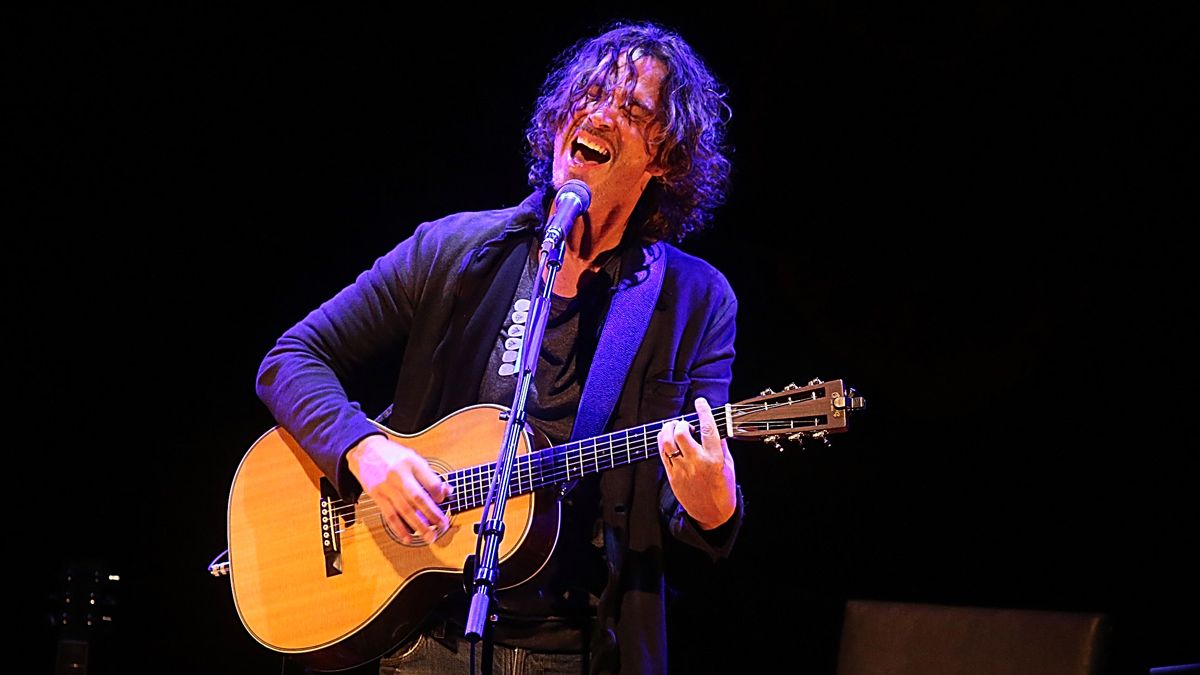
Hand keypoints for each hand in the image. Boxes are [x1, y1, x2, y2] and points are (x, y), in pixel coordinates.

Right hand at [346, 434, 452, 542]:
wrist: (365, 450)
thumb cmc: (392, 456)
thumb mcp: (413, 458)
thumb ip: (428, 475)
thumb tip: (444, 493)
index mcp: (411, 462)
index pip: (430, 480)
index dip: (439, 493)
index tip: (443, 500)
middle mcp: (399, 474)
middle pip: (417, 498)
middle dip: (432, 514)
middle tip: (442, 526)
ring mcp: (386, 486)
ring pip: (404, 509)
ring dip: (418, 525)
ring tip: (429, 536)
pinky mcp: (376, 495)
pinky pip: (389, 515)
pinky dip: (399, 528)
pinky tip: (408, 537)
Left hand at [656, 397, 736, 529]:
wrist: (712, 514)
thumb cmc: (722, 490)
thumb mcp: (729, 466)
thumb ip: (721, 446)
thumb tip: (715, 429)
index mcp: (715, 459)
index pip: (708, 428)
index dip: (703, 411)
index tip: (700, 402)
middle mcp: (697, 462)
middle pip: (681, 433)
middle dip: (680, 423)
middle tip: (684, 424)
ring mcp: (682, 469)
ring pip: (667, 442)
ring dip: (668, 430)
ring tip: (673, 428)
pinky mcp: (672, 476)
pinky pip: (662, 454)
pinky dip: (663, 442)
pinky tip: (667, 440)